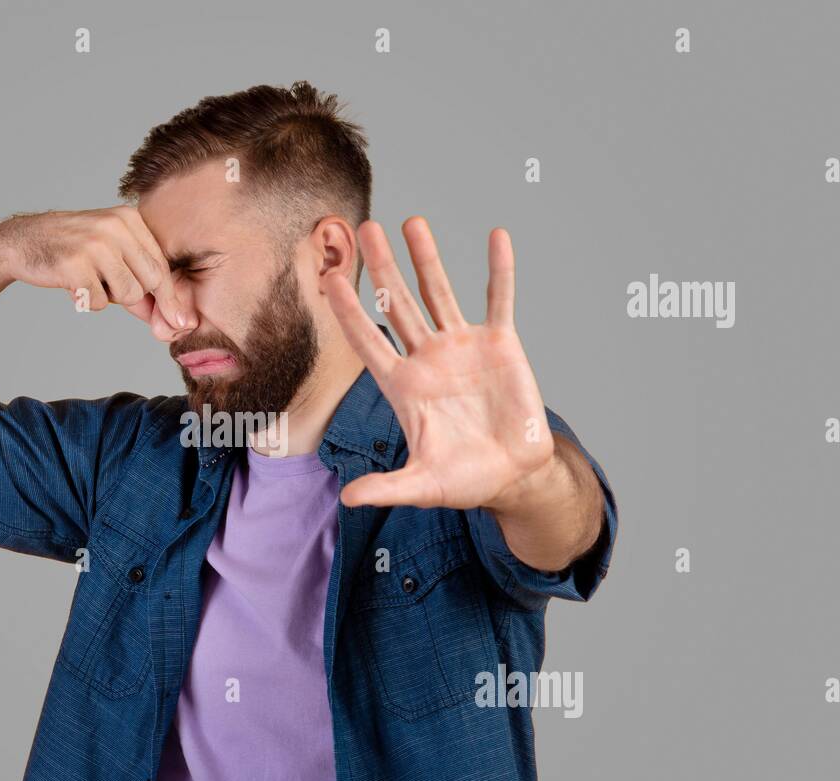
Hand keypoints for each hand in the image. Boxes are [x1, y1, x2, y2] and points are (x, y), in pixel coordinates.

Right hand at [0, 206, 185, 338]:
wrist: (22, 241)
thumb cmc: (74, 251)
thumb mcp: (110, 253)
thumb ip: (139, 279)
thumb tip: (172, 320)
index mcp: (129, 218)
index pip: (162, 265)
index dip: (170, 298)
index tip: (182, 323)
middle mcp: (115, 227)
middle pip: (150, 283)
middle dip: (135, 297)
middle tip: (107, 287)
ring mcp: (95, 244)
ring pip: (128, 294)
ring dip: (108, 298)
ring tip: (89, 280)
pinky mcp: (76, 264)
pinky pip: (98, 302)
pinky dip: (87, 301)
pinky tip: (72, 284)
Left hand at [322, 218, 553, 510]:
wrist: (513, 474)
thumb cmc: (464, 479)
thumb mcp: (423, 485)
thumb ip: (387, 488)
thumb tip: (348, 500)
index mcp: (402, 386)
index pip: (366, 341)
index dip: (347, 311)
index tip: (326, 278)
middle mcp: (426, 358)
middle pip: (397, 304)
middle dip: (380, 267)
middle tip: (363, 228)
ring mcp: (462, 346)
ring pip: (439, 292)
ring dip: (427, 257)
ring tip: (412, 221)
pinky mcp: (500, 344)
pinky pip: (499, 300)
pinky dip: (499, 270)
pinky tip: (497, 237)